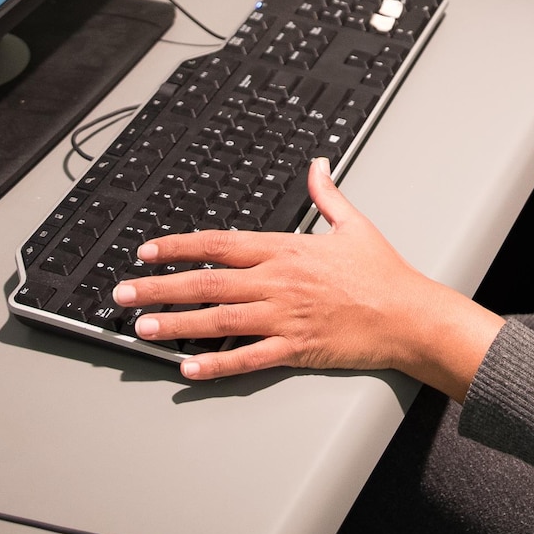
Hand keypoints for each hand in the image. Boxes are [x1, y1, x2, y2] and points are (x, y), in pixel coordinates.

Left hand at [112, 159, 504, 395]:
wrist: (409, 315)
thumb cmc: (383, 273)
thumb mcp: (353, 224)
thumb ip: (327, 193)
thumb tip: (318, 164)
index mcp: (286, 250)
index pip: (220, 243)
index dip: (179, 246)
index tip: (147, 250)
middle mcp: (278, 282)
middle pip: (207, 282)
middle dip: (159, 287)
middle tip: (124, 294)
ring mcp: (285, 317)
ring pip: (219, 319)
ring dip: (176, 324)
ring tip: (143, 329)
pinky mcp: (296, 348)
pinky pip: (248, 358)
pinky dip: (216, 364)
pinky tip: (188, 369)